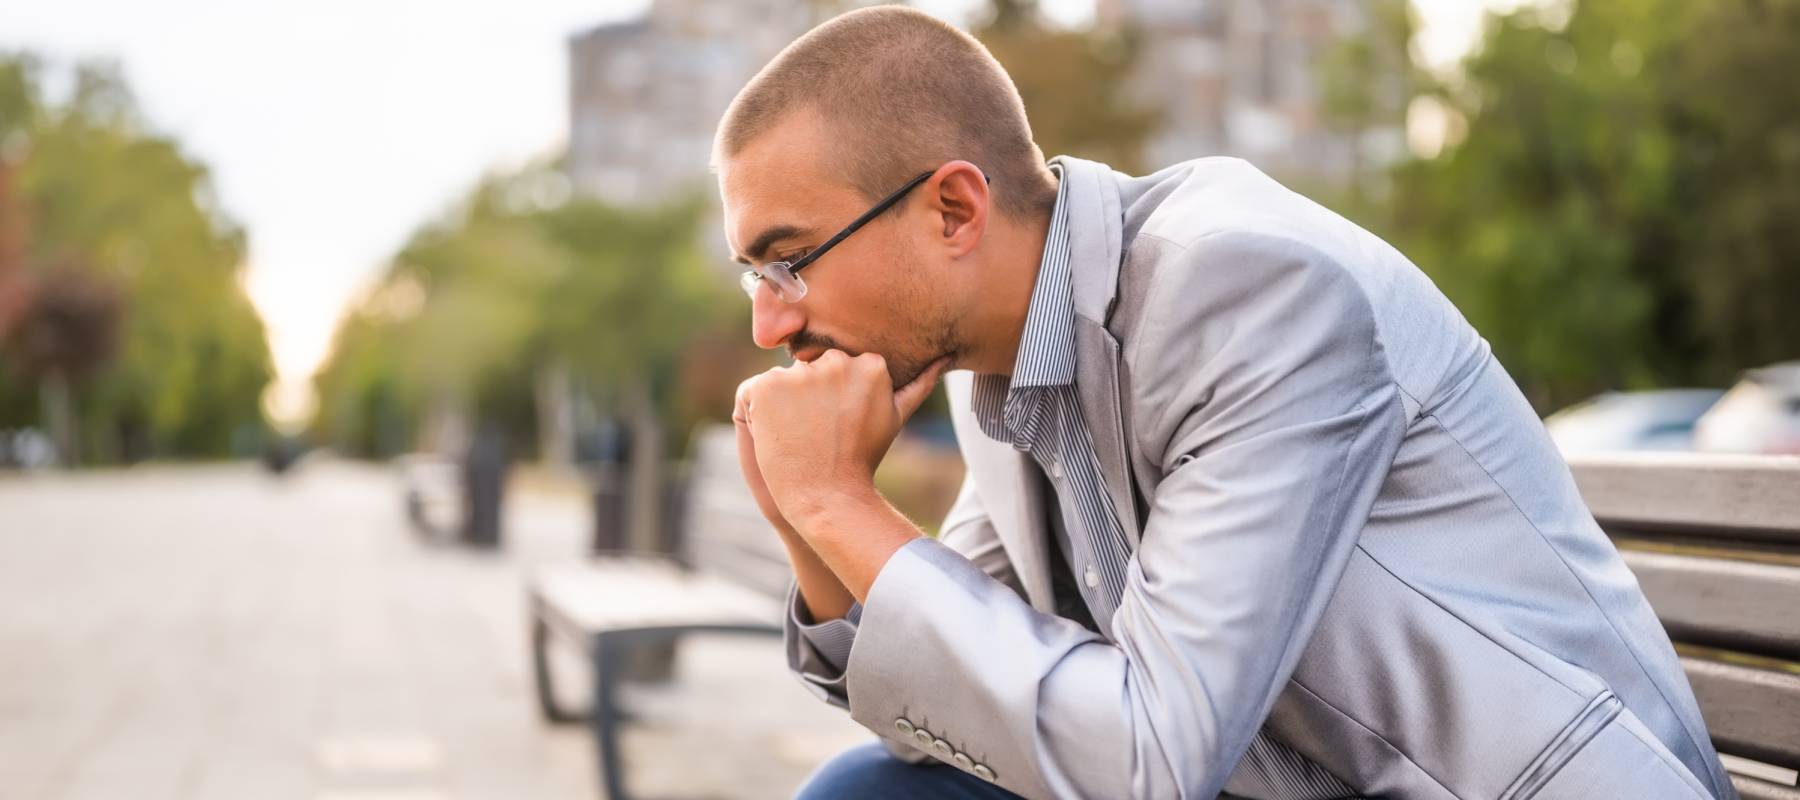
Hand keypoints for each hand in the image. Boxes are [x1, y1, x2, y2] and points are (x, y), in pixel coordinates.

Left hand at [738, 350, 948, 526]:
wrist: (827, 497)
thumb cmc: (862, 459)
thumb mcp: (895, 417)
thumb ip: (917, 384)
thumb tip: (943, 358)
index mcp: (868, 363)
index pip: (834, 363)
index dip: (828, 395)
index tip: (835, 423)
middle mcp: (835, 361)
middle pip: (807, 367)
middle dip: (806, 394)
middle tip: (816, 433)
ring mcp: (800, 373)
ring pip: (779, 380)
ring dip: (780, 405)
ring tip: (797, 437)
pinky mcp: (767, 387)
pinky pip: (751, 393)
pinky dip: (755, 414)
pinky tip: (774, 438)